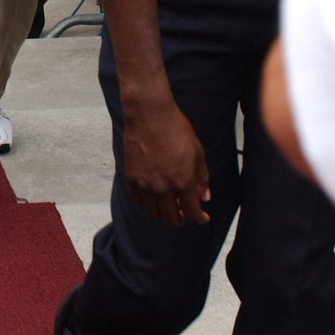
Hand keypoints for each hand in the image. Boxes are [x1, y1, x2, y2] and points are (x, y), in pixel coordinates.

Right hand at [122, 97, 210, 226]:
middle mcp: (163, 189)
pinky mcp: (130, 177)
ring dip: (164, 212)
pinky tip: (153, 193)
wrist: (149, 114)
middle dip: (182, 219)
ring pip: (154, 213)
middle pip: (172, 220)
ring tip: (169, 203)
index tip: (203, 216)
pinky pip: (138, 200)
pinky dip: (147, 202)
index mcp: (183, 183)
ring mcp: (145, 184)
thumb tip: (204, 197)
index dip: (200, 219)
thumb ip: (202, 178)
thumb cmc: (177, 129)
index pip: (193, 215)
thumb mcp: (197, 152)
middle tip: (185, 211)